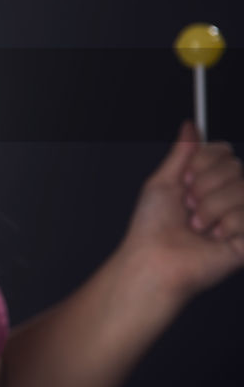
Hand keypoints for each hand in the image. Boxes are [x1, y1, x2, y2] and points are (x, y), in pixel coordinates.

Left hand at [117, 120, 243, 306]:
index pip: (225, 152)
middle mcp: (227, 197)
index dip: (203, 163)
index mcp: (208, 182)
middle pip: (236, 167)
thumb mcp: (163, 181)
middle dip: (204, 187)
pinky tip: (215, 238)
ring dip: (211, 208)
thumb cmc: (152, 228)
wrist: (155, 260)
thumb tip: (190, 126)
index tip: (185, 180)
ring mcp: (241, 216)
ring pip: (243, 189)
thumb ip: (182, 152)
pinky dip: (227, 225)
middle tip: (188, 207)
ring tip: (198, 226)